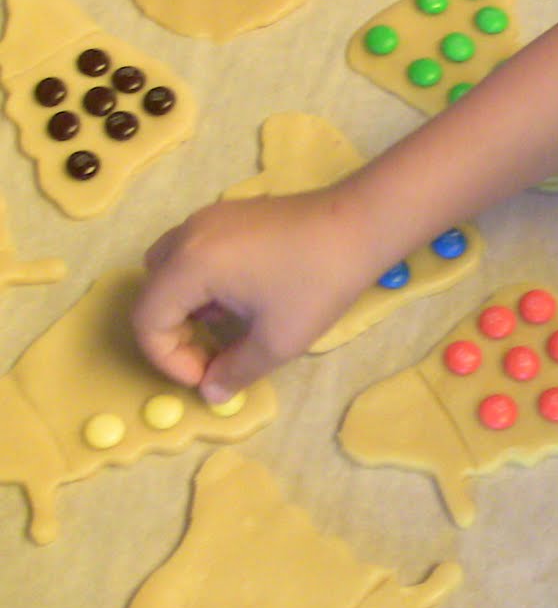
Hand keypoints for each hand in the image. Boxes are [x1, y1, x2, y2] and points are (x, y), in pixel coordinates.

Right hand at [132, 186, 379, 401]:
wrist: (360, 224)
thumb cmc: (319, 282)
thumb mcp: (280, 339)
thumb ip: (236, 370)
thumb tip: (210, 392)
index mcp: (190, 264)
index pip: (146, 320)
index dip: (167, 359)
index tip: (205, 376)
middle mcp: (187, 235)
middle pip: (152, 293)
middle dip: (173, 333)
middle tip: (212, 355)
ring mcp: (206, 219)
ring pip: (169, 270)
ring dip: (185, 307)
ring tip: (227, 327)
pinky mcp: (228, 214)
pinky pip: (193, 252)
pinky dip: (200, 282)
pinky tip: (241, 298)